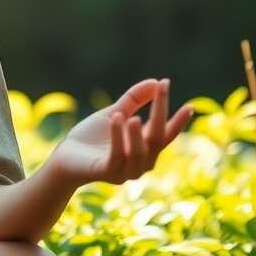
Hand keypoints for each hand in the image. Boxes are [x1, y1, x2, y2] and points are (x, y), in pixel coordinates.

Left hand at [45, 77, 193, 187]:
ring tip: (133, 116)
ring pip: (140, 153)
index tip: (190, 105)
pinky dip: (118, 137)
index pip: (166, 135)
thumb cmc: (92, 138)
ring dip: (137, 134)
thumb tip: (155, 82)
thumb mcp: (115, 113)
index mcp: (144, 147)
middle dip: (160, 113)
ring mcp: (126, 170)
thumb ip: (134, 100)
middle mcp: (141, 162)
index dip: (178, 121)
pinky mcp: (108, 173)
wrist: (65, 157)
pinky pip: (117, 156)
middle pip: (156, 138)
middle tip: (161, 88)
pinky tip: (117, 119)